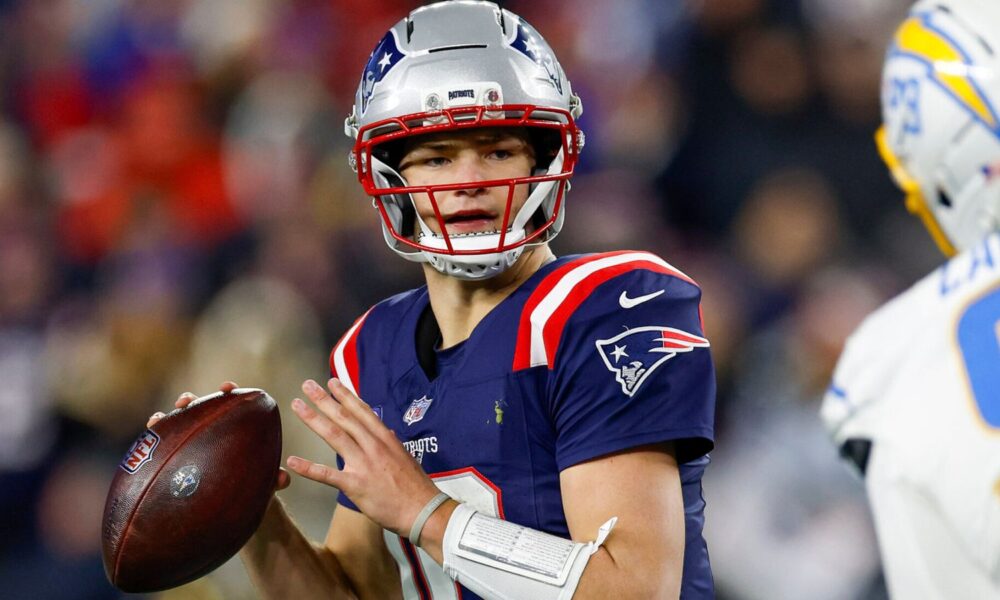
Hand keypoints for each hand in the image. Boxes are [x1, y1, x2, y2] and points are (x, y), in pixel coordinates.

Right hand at [146, 382, 289, 490]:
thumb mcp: (265, 484)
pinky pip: (164, 447)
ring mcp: (193, 445)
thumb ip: (275, 480)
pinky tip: (148, 434)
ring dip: (168, 417)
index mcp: (235, 430)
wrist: (235, 511)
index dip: (228, 392)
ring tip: (159, 417)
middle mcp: (212, 432)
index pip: (232, 404)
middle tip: (186, 400)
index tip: (227, 388)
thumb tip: (284, 479)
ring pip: (179, 425)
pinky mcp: (178, 460)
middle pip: (201, 410)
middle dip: (192, 400)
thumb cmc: (252, 488)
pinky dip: (156, 437)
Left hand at [286, 378, 440, 537]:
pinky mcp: (355, 484)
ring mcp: (363, 464)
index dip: (345, 395)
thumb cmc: (415, 486)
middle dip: (324, 399)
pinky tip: (292, 461)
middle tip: (307, 385)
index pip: (362, 410)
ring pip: (334, 435)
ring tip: (297, 406)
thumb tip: (386, 431)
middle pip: (344, 417)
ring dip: (313, 419)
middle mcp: (373, 446)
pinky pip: (327, 474)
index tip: (332, 382)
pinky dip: (308, 468)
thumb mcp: (404, 457)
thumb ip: (391, 442)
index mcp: (385, 438)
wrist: (422, 509)